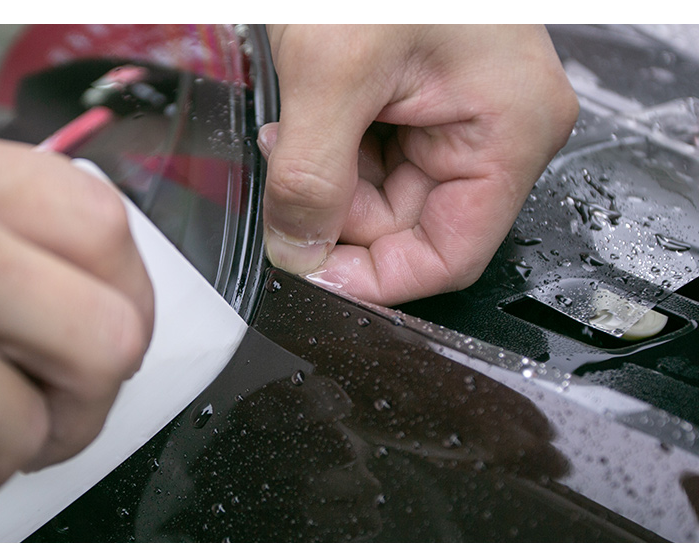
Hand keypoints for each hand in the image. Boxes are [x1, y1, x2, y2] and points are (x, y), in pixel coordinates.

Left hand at [260, 25, 577, 304]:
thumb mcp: (331, 72)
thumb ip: (312, 178)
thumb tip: (299, 252)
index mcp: (508, 129)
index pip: (449, 255)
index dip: (375, 279)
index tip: (310, 275)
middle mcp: (494, 128)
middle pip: (409, 227)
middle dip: (336, 216)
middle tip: (285, 184)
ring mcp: (456, 112)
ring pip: (382, 197)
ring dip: (325, 181)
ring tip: (290, 131)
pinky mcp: (417, 98)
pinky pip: (370, 158)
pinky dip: (327, 153)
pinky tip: (303, 119)